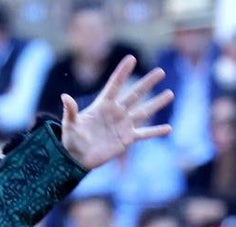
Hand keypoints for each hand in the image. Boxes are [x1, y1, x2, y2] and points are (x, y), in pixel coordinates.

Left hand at [61, 55, 173, 170]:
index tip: (132, 58)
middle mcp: (116, 112)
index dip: (122, 72)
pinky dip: (156, 131)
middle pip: (135, 94)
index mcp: (102, 105)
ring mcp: (123, 125)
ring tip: (170, 93)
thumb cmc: (72, 139)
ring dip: (157, 103)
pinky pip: (144, 134)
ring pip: (143, 112)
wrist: (77, 158)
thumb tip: (65, 96)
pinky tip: (168, 128)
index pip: (115, 85)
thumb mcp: (69, 124)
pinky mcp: (126, 139)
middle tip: (160, 72)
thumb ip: (70, 111)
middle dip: (147, 83)